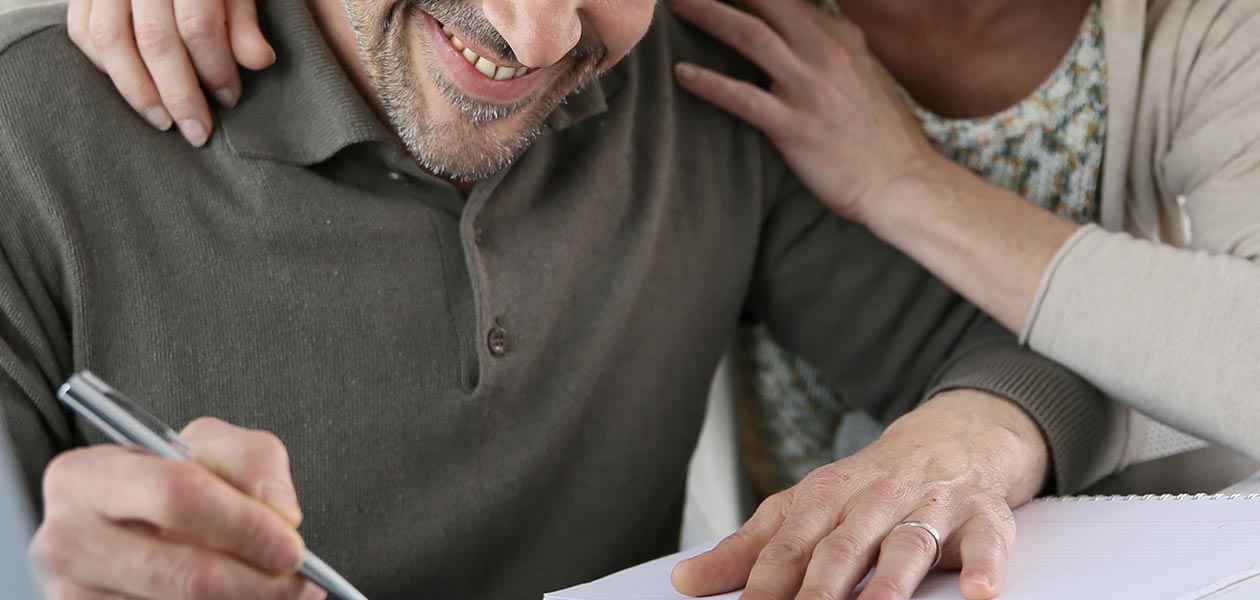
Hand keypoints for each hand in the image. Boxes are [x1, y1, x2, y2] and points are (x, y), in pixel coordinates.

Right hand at [30, 417, 325, 599]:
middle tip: (299, 583)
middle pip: (180, 574)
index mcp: (85, 477)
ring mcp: (72, 595)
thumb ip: (253, 462)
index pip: (176, 496)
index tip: (291, 546)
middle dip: (255, 583)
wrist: (130, 523)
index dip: (245, 525)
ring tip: (279, 594)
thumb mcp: (209, 448)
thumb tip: (279, 512)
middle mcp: (66, 540)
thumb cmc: (168, 484)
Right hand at [67, 0, 272, 145]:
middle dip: (179, 94)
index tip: (230, 98)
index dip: (216, 67)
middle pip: (155, 40)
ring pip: (111, 40)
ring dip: (137, 90)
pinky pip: (83, 31)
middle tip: (199, 131)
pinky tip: (133, 91)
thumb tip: (259, 61)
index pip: (197, 25)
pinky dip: (104, 66)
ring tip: (164, 122)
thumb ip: (243, 21)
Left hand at [669, 0, 943, 224]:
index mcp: (842, 38)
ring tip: (673, 6)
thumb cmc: (881, 135)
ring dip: (707, 15)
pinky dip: (709, 83)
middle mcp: (826, 53)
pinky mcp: (796, 126)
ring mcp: (810, 88)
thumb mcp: (865, 74)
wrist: (903, 182)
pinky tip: (681, 75)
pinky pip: (743, 98)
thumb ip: (836, 49)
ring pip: (749, 37)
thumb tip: (811, 32)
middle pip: (765, 3)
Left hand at [671, 390, 1048, 599]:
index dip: (764, 583)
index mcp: (825, 497)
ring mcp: (930, 506)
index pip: (788, 545)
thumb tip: (685, 582)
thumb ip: (749, 549)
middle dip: (820, 588)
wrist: (952, 435)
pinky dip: (985, 567)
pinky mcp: (982, 515)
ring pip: (907, 545)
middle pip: (842, 546)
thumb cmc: (868, 487)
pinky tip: (981, 594)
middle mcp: (875, 499)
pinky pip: (987, 542)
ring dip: (890, 583)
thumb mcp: (805, 508)